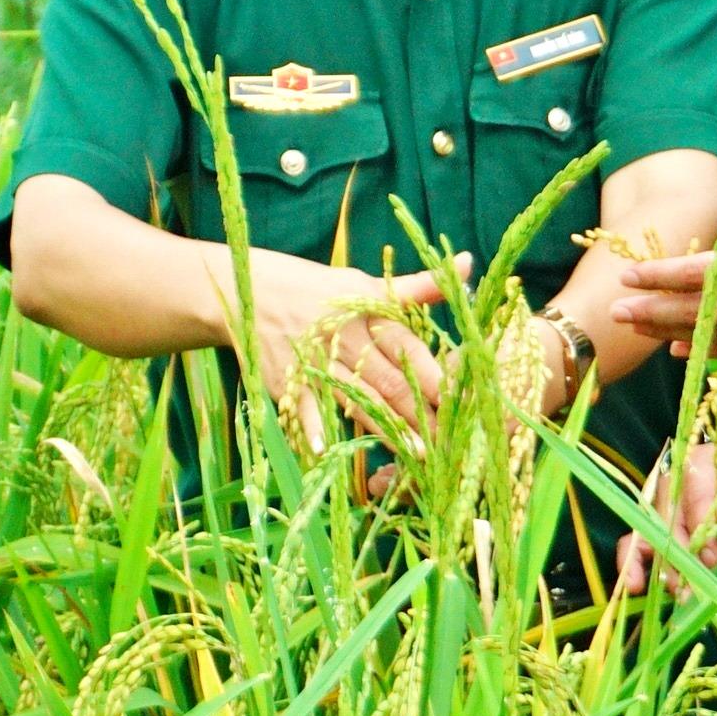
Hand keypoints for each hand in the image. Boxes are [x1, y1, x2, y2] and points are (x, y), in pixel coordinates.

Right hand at [242, 249, 470, 442]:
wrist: (248, 290)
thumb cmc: (318, 291)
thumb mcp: (366, 284)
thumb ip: (419, 286)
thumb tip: (468, 263)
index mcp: (367, 313)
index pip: (408, 347)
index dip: (434, 375)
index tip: (463, 399)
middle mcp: (343, 339)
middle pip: (387, 379)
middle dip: (420, 412)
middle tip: (451, 441)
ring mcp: (314, 362)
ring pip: (356, 399)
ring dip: (385, 427)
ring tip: (415, 452)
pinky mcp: (288, 382)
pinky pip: (303, 408)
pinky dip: (312, 429)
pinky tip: (325, 451)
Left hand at [608, 218, 716, 361]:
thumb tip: (686, 274)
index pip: (696, 275)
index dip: (657, 277)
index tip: (626, 276)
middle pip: (695, 311)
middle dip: (650, 311)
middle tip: (615, 311)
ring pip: (709, 337)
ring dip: (667, 333)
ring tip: (635, 327)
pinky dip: (702, 349)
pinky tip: (674, 347)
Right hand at [614, 430, 716, 594]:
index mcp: (700, 465)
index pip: (695, 501)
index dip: (703, 533)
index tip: (715, 557)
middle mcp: (674, 484)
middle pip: (669, 523)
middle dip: (682, 559)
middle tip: (698, 590)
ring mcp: (663, 505)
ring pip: (650, 535)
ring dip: (664, 569)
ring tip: (680, 595)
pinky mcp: (661, 525)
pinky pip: (639, 542)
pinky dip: (635, 563)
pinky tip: (634, 585)